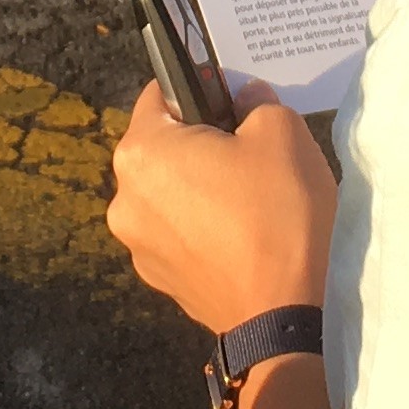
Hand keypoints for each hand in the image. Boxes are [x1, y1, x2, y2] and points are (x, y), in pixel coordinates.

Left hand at [107, 74, 336, 334]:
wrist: (284, 317)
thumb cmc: (278, 214)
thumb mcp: (281, 132)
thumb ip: (256, 101)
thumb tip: (245, 99)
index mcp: (141, 152)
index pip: (159, 95)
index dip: (200, 91)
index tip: (233, 105)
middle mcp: (124, 199)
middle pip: (162, 149)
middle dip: (201, 144)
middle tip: (252, 155)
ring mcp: (138, 247)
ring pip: (171, 195)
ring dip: (202, 189)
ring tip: (252, 202)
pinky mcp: (161, 281)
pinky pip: (180, 235)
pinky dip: (204, 228)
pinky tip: (244, 237)